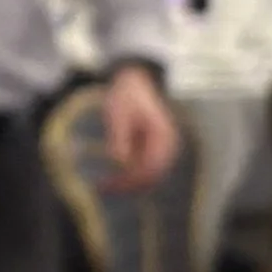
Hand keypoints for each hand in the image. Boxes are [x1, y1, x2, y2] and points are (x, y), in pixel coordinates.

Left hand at [102, 64, 179, 191]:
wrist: (134, 83)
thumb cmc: (125, 97)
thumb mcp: (118, 114)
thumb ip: (119, 137)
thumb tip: (119, 162)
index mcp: (163, 136)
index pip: (152, 167)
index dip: (132, 179)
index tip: (110, 183)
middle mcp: (168, 146)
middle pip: (152, 176)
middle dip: (129, 185)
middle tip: (103, 188)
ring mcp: (162, 149)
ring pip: (148, 176)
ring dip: (129, 183)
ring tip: (103, 186)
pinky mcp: (153, 151)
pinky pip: (143, 170)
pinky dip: (129, 176)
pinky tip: (110, 178)